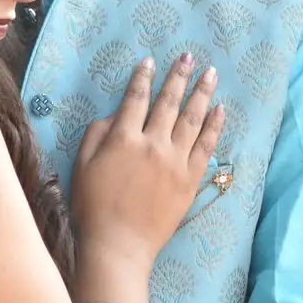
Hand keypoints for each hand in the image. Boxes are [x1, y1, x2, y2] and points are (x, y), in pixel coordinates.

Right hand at [71, 54, 222, 260]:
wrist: (119, 245)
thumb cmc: (93, 207)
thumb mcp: (82, 166)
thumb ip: (96, 135)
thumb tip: (115, 116)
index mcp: (123, 139)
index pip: (136, 99)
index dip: (143, 77)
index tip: (150, 61)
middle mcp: (153, 144)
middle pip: (169, 102)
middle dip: (178, 76)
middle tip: (188, 56)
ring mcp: (175, 162)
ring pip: (192, 119)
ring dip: (202, 93)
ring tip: (211, 74)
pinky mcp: (190, 180)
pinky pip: (206, 146)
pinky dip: (214, 126)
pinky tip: (220, 110)